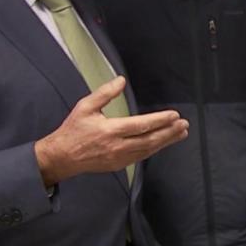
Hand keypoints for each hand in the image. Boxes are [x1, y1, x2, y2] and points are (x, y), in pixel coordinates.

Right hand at [35, 76, 187, 184]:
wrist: (62, 157)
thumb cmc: (73, 130)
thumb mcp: (85, 106)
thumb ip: (105, 93)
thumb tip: (121, 80)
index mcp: (110, 130)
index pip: (141, 125)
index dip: (160, 120)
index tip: (174, 115)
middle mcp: (117, 146)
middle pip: (149, 139)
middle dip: (169, 132)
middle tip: (184, 125)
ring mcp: (119, 158)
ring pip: (148, 150)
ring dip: (166, 141)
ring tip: (180, 133)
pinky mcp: (119, 165)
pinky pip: (141, 156)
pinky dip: (154, 149)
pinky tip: (163, 142)